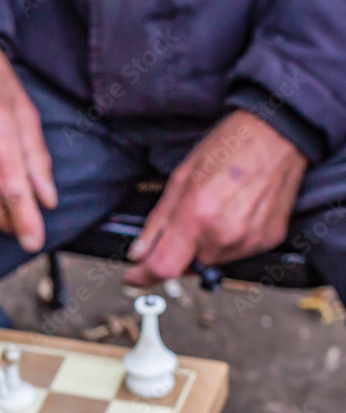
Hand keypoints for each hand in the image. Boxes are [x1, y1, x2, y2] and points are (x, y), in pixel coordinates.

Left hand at [125, 110, 307, 285]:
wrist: (278, 135)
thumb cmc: (230, 147)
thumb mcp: (180, 178)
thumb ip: (158, 222)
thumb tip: (139, 251)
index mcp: (197, 216)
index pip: (163, 267)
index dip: (143, 276)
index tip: (133, 276)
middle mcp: (224, 234)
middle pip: (187, 266)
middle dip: (177, 252)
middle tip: (185, 222)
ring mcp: (249, 240)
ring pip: (211, 261)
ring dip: (203, 246)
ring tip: (214, 210)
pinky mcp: (267, 240)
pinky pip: (236, 253)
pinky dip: (226, 241)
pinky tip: (232, 213)